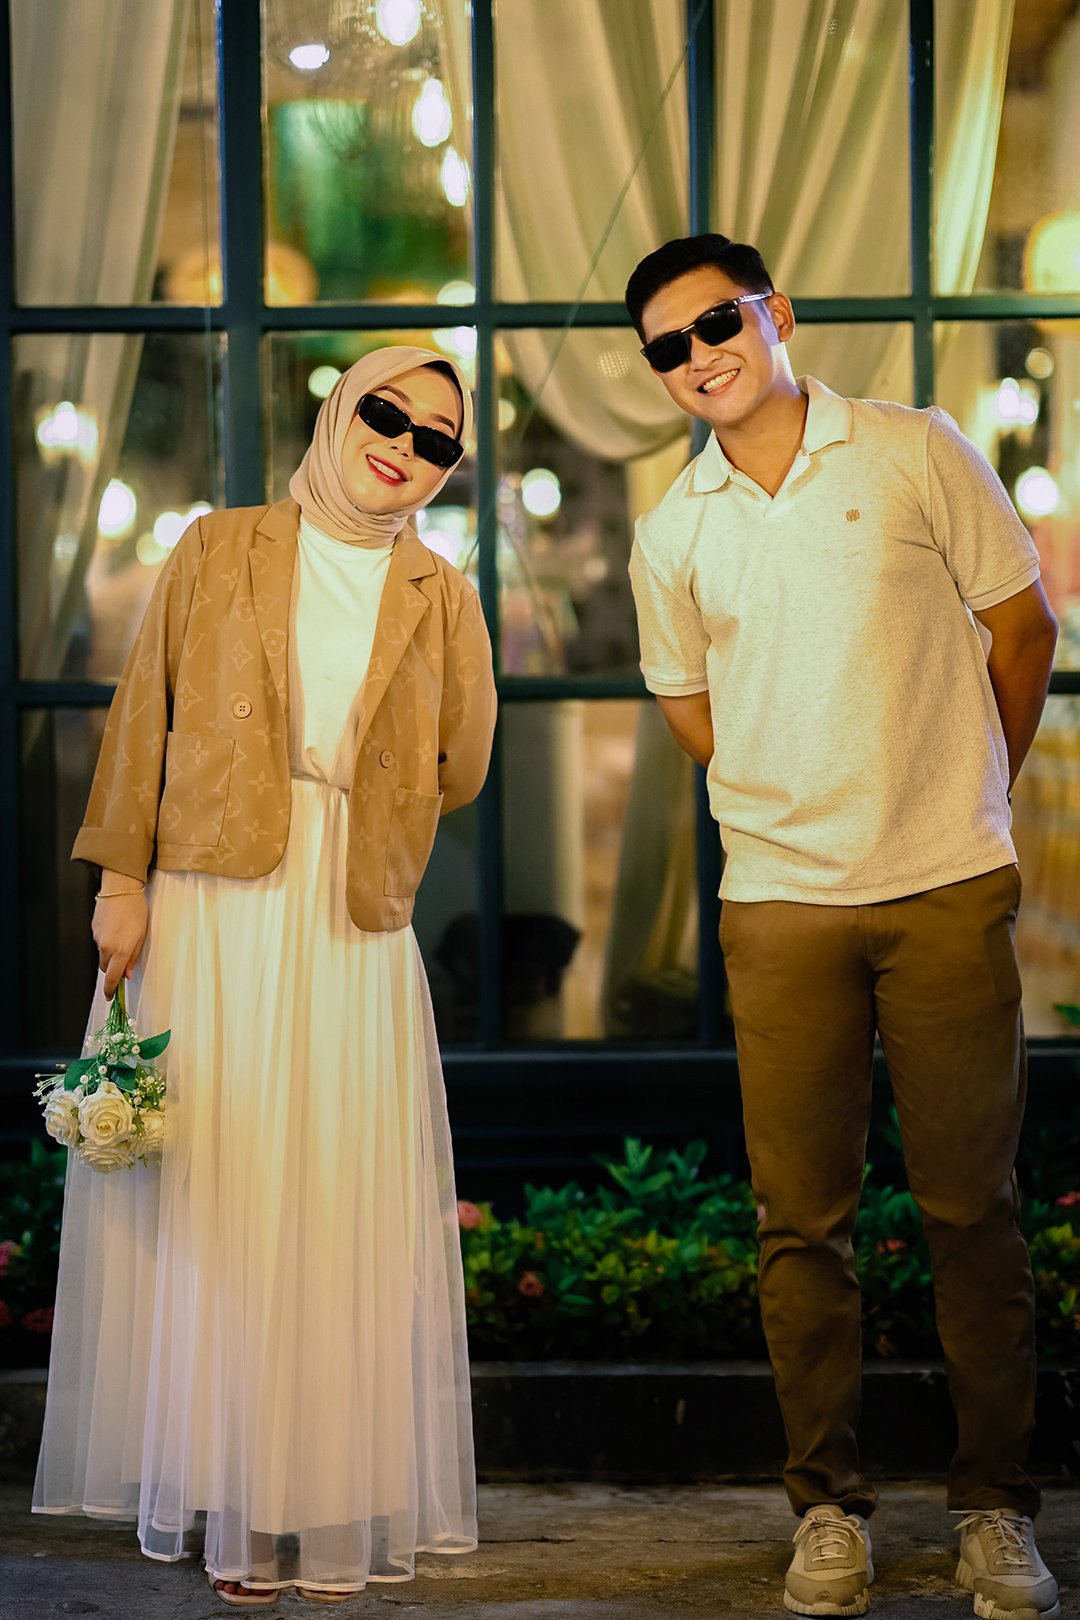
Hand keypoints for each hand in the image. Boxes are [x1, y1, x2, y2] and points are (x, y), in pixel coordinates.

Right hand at [92, 878, 148, 998]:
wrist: (120, 888)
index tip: (110, 996)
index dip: (111, 989)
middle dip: (113, 968)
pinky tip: (116, 928)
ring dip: (111, 952)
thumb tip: (128, 973)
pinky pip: (99, 941)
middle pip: (106, 967)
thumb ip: (133, 956)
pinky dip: (107, 940)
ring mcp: (97, 938)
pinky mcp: (93, 929)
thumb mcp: (142, 935)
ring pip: (103, 953)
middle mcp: (106, 946)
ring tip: (123, 936)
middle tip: (124, 962)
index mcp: (120, 950)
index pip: (112, 977)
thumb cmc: (136, 909)